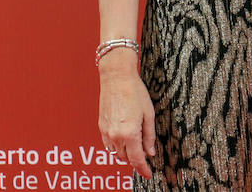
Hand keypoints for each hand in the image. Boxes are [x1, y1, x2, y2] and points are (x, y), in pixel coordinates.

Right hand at [98, 65, 157, 179]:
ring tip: (135, 146)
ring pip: (116, 153)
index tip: (148, 174)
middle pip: (126, 158)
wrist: (116, 77)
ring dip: (126, 153)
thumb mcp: (148, 114)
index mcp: (130, 133)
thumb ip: (149, 135)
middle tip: (145, 155)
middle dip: (135, 159)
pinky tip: (124, 140)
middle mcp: (116, 136)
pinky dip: (116, 146)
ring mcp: (106, 132)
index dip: (143, 169)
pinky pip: (108, 144)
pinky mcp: (101, 127)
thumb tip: (150, 151)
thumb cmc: (134, 91)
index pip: (137, 159)